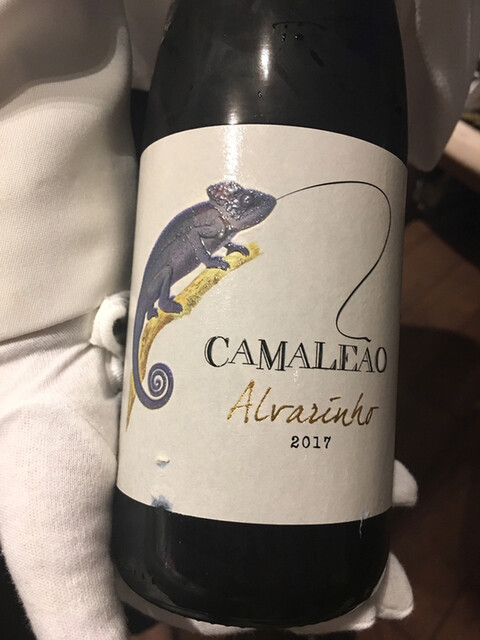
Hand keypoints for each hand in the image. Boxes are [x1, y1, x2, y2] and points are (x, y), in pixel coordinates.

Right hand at [0, 294, 416, 638]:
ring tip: (393, 507)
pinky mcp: (232, 397)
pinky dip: (334, 444)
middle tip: (389, 587)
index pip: (240, 603)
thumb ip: (85, 629)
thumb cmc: (38, 454)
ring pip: (294, 485)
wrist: (37, 351)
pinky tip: (374, 459)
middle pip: (279, 547)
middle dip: (335, 571)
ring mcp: (219, 448)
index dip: (294, 618)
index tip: (354, 622)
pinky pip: (292, 426)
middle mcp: (197, 503)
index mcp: (161, 553)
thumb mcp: (58, 557)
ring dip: (346, 503)